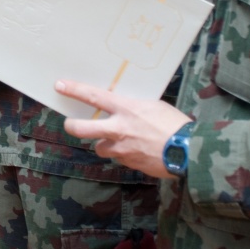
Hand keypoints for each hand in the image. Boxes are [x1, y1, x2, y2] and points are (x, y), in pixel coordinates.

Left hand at [58, 79, 190, 179]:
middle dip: (72, 127)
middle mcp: (119, 129)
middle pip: (82, 129)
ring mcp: (122, 149)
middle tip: (71, 125)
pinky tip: (137, 151)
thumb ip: (133, 107)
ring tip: (118, 140)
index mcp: (126, 109)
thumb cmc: (175, 124)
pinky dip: (123, 155)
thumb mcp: (153, 106)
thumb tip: (124, 107)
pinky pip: (119, 158)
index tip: (59, 85)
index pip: (93, 96)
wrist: (190, 151)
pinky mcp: (129, 164)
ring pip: (100, 147)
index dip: (74, 90)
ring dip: (105, 144)